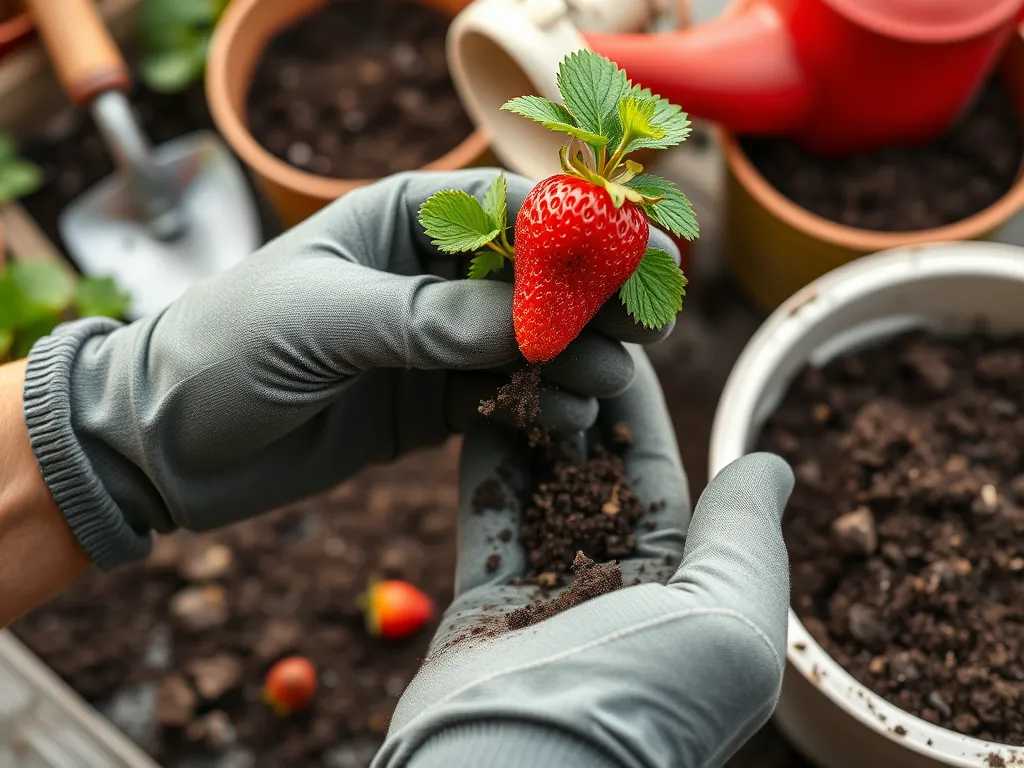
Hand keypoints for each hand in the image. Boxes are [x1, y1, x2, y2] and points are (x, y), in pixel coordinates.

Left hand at [23, 169, 678, 570]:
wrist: (165, 440)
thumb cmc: (226, 347)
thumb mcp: (324, 318)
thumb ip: (430, 319)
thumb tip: (536, 324)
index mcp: (406, 219)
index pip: (517, 210)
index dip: (585, 232)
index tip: (642, 261)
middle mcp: (433, 274)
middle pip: (542, 277)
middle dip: (596, 300)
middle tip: (646, 331)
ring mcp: (439, 341)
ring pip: (534, 341)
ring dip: (576, 359)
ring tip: (603, 386)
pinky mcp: (434, 401)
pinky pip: (506, 396)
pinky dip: (541, 406)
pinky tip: (565, 419)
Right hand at [374, 348, 795, 767]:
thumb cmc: (641, 696)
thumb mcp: (731, 616)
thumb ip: (746, 534)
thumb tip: (773, 463)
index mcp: (682, 600)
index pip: (661, 486)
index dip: (641, 414)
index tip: (620, 349)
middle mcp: (615, 598)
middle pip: (595, 481)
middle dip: (581, 409)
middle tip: (560, 339)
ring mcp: (545, 602)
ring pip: (538, 492)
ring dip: (531, 425)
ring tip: (521, 355)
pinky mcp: (481, 607)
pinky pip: (486, 517)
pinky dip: (485, 461)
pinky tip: (480, 400)